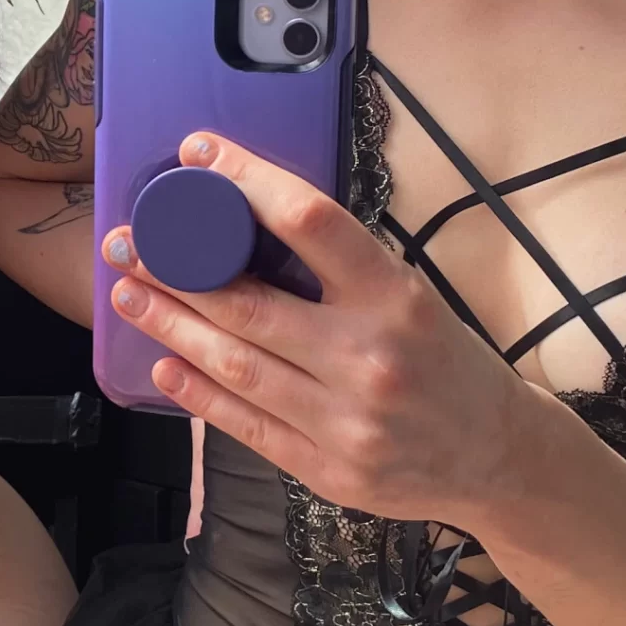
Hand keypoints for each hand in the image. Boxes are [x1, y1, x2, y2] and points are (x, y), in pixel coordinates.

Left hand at [103, 130, 539, 528]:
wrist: (502, 457)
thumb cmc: (446, 361)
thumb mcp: (411, 297)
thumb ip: (339, 270)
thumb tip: (244, 223)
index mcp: (395, 297)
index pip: (310, 220)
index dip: (246, 181)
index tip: (196, 155)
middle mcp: (368, 356)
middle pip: (248, 304)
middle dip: (174, 269)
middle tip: (124, 243)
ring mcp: (345, 421)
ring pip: (235, 365)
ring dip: (171, 326)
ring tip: (127, 295)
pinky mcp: (326, 470)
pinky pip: (246, 425)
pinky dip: (197, 394)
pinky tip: (163, 365)